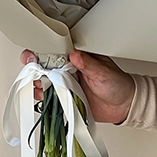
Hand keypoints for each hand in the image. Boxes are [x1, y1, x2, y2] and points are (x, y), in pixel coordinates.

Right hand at [20, 49, 135, 124]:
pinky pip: (50, 97)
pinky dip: (42, 97)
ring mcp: (66, 84)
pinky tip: (39, 96)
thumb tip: (75, 55)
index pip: (56, 51)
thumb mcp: (104, 71)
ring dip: (36, 82)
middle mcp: (69, 70)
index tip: (35, 55)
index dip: (42, 51)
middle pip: (45, 65)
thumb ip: (88, 64)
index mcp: (77, 58)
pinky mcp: (66, 99)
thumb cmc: (117, 84)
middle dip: (34, 66)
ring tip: (35, 83)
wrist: (124, 106)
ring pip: (45, 81)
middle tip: (32, 69)